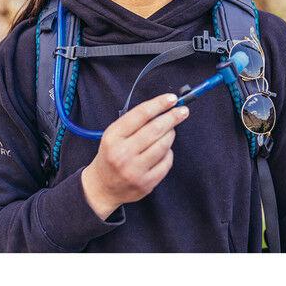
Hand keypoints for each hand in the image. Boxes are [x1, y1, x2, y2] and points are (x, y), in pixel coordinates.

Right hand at [81, 93, 188, 218]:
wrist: (102, 187)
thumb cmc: (111, 155)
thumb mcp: (114, 135)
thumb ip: (135, 123)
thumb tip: (163, 109)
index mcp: (113, 137)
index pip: (140, 114)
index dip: (159, 104)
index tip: (172, 99)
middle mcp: (123, 153)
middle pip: (155, 129)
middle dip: (172, 117)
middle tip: (183, 111)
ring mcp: (135, 170)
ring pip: (163, 145)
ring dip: (170, 134)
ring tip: (170, 131)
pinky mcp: (146, 183)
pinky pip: (166, 162)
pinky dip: (168, 153)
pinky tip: (164, 151)